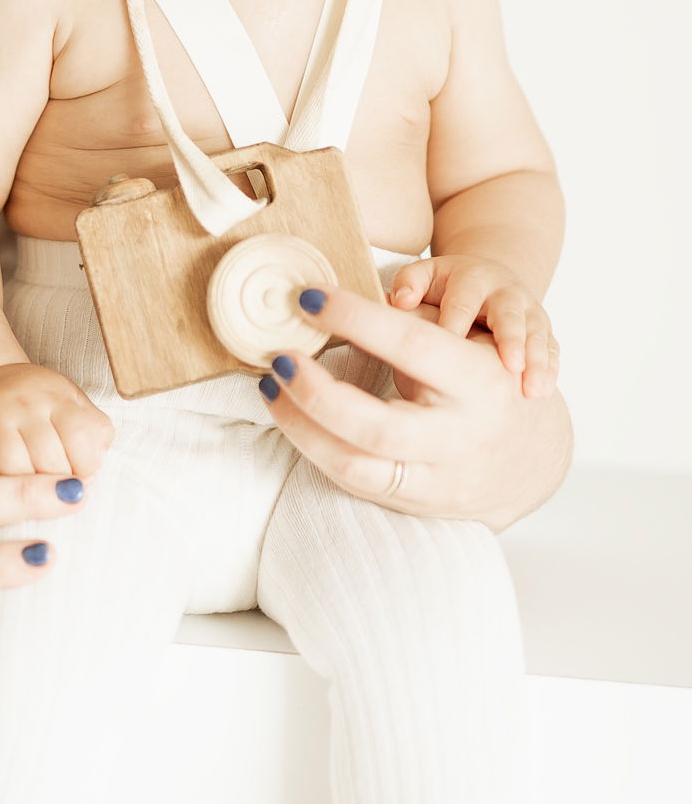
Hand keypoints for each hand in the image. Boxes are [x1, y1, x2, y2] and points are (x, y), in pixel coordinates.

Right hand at [0, 362, 113, 478]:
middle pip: (49, 464)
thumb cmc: (38, 407)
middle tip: (51, 488)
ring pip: (15, 475)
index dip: (86, 470)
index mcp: (56, 395)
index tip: (79, 477)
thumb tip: (91, 476)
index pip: (82, 441)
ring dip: (23, 491)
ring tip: (25, 487)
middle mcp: (22, 401)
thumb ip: (95, 437)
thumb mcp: (74, 408)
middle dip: (55, 486)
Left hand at [260, 285, 571, 528]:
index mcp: (479, 382)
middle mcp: (460, 438)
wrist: (532, 458)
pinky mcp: (415, 505)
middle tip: (279, 358)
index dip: (355, 318)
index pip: (411, 345)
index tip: (309, 297)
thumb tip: (336, 301)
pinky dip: (315, 449)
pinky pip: (354, 483)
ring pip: (355, 467)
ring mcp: (438, 481)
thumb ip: (415, 323)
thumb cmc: (489, 382)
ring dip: (300, 428)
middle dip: (316, 393)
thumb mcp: (471, 343)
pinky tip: (293, 418)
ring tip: (271, 388)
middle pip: (376, 427)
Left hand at [390, 254, 558, 396]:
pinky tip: (543, 391)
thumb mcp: (425, 275)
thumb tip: (398, 301)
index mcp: (472, 278)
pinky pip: (551, 349)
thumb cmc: (447, 285)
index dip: (457, 323)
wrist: (489, 277)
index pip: (463, 301)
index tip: (449, 347)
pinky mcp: (543, 330)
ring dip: (536, 361)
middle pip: (509, 315)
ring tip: (532, 389)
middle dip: (511, 340)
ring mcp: (528, 311)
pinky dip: (549, 369)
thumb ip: (409, 283)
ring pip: (536, 334)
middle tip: (511, 366)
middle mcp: (505, 292)